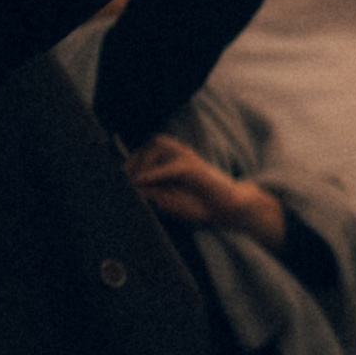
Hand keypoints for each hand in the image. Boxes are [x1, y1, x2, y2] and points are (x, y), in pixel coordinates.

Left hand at [124, 135, 285, 250]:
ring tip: (138, 180)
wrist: (231, 212)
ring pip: (160, 145)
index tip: (123, 177)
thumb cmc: (204, 207)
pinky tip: (142, 182)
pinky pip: (169, 167)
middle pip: (154, 142)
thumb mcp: (170, 201)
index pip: (150, 149)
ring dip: (144, 161)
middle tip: (127, 178)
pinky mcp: (195, 168)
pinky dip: (153, 174)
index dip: (134, 159)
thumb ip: (152, 193)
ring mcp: (190, 160)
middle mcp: (183, 156)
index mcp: (177, 162)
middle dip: (137, 159)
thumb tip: (131, 187)